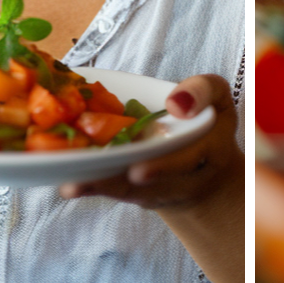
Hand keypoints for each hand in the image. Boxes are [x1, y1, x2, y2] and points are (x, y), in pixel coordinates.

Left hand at [60, 73, 241, 210]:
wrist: (204, 166)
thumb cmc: (203, 120)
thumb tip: (175, 103)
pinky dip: (93, 186)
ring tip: (70, 186)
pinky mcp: (137, 191)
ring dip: (99, 188)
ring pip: (129, 192)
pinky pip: (117, 190)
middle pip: (150, 185)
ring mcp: (159, 189)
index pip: (189, 159)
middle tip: (89, 182)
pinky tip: (68, 184)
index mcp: (208, 152)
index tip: (138, 172)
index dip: (163, 167)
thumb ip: (201, 90)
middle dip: (119, 184)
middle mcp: (183, 178)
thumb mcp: (215, 96)